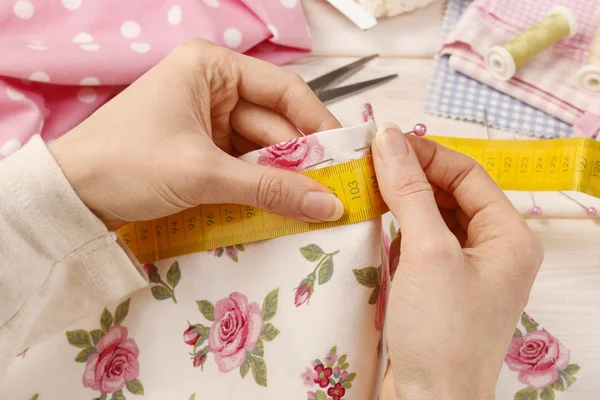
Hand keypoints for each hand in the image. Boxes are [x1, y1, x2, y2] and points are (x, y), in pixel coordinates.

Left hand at [49, 39, 343, 230]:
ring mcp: (207, 120)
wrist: (72, 197)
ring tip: (311, 207)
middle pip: (274, 124)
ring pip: (261, 149)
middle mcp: (213, 88)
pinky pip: (243, 165)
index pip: (282, 90)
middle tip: (332, 194)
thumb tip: (329, 204)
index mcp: (211, 68)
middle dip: (299, 160)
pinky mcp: (202, 150)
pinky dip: (260, 186)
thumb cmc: (128, 163)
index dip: (317, 122)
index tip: (344, 155)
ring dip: (281, 178)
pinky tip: (280, 207)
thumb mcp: (204, 174)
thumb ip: (270, 187)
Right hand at [372, 123, 543, 398]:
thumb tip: (390, 139)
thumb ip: (410, 191)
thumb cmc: (440, 333)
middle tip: (369, 163)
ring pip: (432, 218)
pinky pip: (419, 244)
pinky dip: (395, 230)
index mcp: (508, 237)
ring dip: (400, 202)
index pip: (468, 175)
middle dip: (412, 176)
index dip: (427, 154)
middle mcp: (491, 251)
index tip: (385, 142)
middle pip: (450, 194)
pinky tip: (371, 224)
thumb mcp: (427, 252)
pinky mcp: (437, 288)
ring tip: (365, 187)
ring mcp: (463, 271)